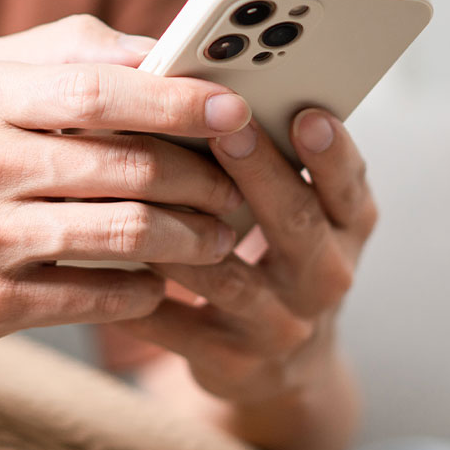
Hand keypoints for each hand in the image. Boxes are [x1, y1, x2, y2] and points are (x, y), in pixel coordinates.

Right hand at [0, 16, 253, 347]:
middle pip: (124, 168)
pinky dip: (145, 288)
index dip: (175, 100)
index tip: (233, 108)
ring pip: (122, 235)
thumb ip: (65, 50)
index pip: (96, 92)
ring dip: (190, 237)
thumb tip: (160, 48)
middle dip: (203, 179)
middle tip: (242, 188)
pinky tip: (161, 277)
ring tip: (220, 236)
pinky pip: (96, 296)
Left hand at [115, 110, 374, 403]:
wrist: (278, 366)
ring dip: (183, 233)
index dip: (331, 154)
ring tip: (141, 192)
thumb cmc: (275, 257)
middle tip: (226, 132)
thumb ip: (273, 156)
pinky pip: (176, 326)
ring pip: (229, 277)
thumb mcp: (298, 209)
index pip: (350, 186)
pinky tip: (99, 263)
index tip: (308, 114)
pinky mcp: (229, 362)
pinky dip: (136, 295)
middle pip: (296, 224)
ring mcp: (279, 326)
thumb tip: (211, 83)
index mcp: (346, 227)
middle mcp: (324, 277)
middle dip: (260, 175)